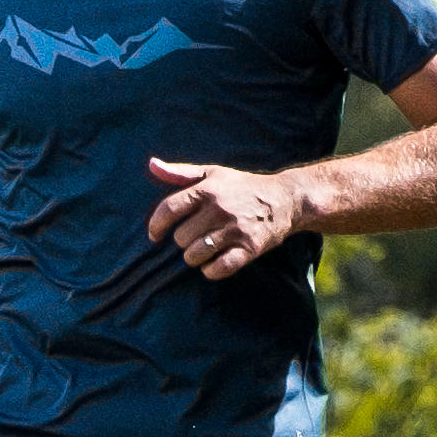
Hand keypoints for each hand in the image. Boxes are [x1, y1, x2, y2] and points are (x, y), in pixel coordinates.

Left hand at [145, 155, 304, 280]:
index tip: (154, 235)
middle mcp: (221, 208)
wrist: (285, 199)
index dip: (156, 225)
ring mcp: (236, 229)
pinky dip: (211, 271)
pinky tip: (212, 264)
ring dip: (194, 258)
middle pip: (181, 237)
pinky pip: (219, 268)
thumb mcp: (212, 174)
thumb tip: (151, 165)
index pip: (169, 209)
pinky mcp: (250, 248)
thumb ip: (179, 173)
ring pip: (196, 255)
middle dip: (182, 241)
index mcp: (208, 189)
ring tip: (202, 251)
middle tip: (193, 238)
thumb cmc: (241, 187)